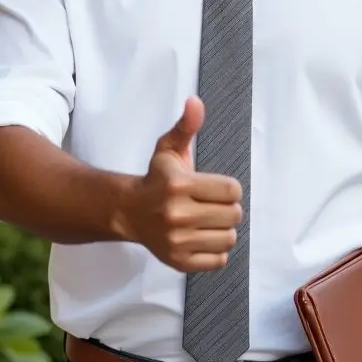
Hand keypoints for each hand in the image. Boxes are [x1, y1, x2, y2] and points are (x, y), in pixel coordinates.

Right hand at [115, 96, 242, 271]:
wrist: (128, 211)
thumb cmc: (156, 179)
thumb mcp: (168, 148)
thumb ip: (186, 126)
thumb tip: (195, 101)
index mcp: (179, 185)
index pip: (232, 190)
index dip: (227, 188)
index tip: (213, 188)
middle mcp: (177, 214)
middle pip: (233, 215)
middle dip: (226, 208)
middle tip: (210, 205)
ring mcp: (177, 240)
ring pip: (229, 238)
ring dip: (223, 229)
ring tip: (207, 221)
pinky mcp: (178, 261)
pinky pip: (219, 260)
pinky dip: (215, 250)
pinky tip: (202, 237)